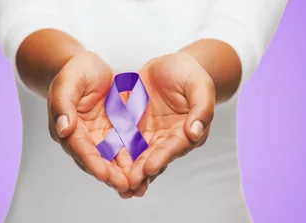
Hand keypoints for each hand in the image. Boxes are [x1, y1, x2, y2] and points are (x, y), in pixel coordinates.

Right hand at [47, 51, 136, 196]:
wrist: (89, 65)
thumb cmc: (76, 69)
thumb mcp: (68, 80)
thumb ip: (63, 103)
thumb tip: (63, 128)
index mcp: (66, 126)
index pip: (78, 147)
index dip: (91, 161)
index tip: (103, 174)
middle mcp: (80, 136)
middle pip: (94, 159)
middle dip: (109, 175)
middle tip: (125, 187)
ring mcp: (97, 137)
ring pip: (109, 159)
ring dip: (121, 174)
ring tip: (137, 187)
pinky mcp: (112, 133)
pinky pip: (123, 150)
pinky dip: (132, 162)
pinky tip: (146, 172)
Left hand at [125, 52, 215, 196]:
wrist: (168, 65)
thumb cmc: (188, 73)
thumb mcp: (199, 84)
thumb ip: (201, 107)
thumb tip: (195, 132)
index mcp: (187, 131)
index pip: (174, 147)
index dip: (162, 157)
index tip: (150, 168)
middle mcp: (168, 138)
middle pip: (155, 157)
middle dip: (142, 171)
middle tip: (128, 183)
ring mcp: (150, 135)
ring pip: (138, 156)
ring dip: (128, 171)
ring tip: (116, 185)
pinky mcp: (133, 129)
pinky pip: (123, 143)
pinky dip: (115, 156)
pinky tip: (104, 166)